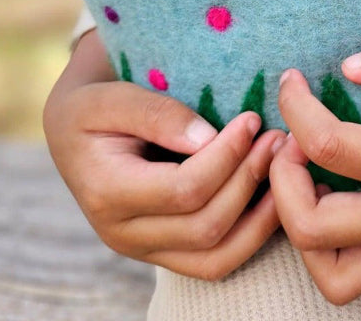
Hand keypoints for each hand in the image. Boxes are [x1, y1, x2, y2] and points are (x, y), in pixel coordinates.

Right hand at [44, 30, 285, 279]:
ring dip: (262, 213)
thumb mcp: (112, 97)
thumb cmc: (95, 106)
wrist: (75, 133)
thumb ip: (156, 114)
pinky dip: (254, 235)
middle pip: (206, 224)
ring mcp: (145, 251)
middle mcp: (123, 234)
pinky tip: (276, 197)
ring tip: (285, 166)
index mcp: (106, 193)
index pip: (183, 189)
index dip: (226, 156)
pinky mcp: (166, 253)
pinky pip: (218, 262)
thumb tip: (207, 138)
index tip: (251, 119)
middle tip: (278, 138)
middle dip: (250, 179)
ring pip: (218, 254)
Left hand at [270, 35, 360, 304]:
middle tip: (288, 137)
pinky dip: (322, 240)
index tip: (291, 80)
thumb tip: (347, 67)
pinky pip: (351, 270)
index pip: (331, 147)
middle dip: (281, 179)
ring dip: (297, 224)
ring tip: (302, 173)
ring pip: (330, 273)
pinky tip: (328, 190)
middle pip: (312, 229)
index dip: (296, 108)